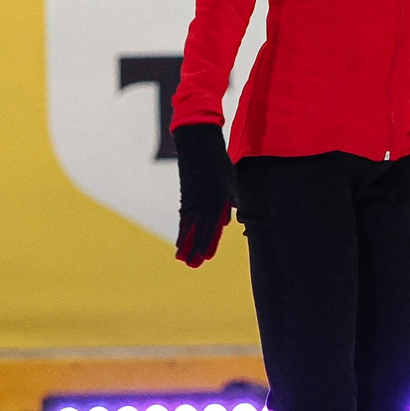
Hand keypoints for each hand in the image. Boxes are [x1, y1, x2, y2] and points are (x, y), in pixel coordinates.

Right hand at [173, 122, 234, 266]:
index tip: (205, 257)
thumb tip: (227, 220)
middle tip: (191, 266)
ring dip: (185, 244)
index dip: (209, 242)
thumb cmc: (219, 162)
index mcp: (219, 197)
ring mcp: (192, 199)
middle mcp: (204, 201)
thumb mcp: (230, 181)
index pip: (213, 225)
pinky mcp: (185, 197)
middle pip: (198, 229)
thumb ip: (229, 201)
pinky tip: (179, 242)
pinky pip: (183, 219)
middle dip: (194, 248)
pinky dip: (181, 231)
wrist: (197, 144)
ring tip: (181, 259)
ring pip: (188, 226)